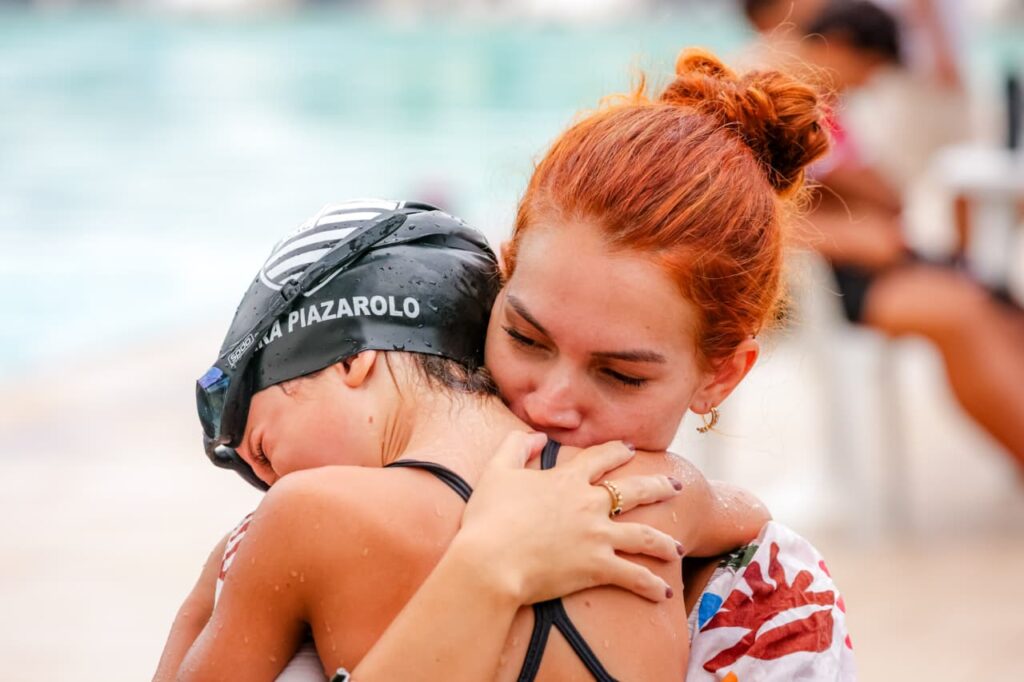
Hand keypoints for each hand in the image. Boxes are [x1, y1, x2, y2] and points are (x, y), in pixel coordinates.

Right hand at [453, 432, 681, 604]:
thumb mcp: (497, 471)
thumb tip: (537, 436)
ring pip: (644, 536)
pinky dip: (651, 585)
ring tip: (678, 548)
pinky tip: (663, 593)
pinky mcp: (598, 567)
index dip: (618, 451)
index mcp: (567, 479)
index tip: (630, 449)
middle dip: (659, 487)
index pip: (601, 458)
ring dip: (664, 542)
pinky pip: (634, 576)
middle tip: (675, 486)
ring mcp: (597, 536)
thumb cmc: (489, 518)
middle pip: (635, 491)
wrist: (490, 561)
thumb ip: (516, 446)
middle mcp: (589, 504)